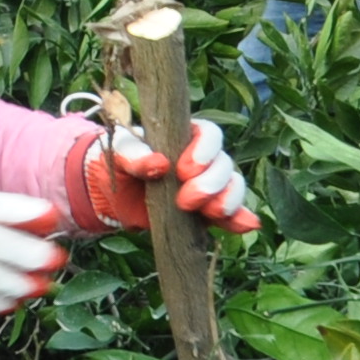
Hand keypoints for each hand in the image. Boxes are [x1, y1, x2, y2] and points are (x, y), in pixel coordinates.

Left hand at [90, 114, 259, 233]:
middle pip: (225, 164)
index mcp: (185, 136)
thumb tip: (159, 163)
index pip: (209, 134)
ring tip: (209, 213)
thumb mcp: (117, 154)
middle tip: (185, 200)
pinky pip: (232, 214)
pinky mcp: (208, 212)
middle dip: (211, 183)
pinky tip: (246, 225)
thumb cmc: (117, 163)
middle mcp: (204, 159)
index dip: (204, 150)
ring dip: (227, 200)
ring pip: (233, 187)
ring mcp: (209, 186)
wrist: (113, 198)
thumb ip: (133, 155)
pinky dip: (240, 219)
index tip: (183, 170)